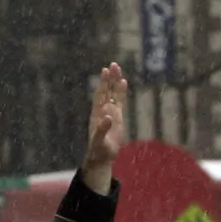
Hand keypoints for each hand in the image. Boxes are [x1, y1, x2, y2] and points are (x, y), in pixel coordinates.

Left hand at [83, 63, 127, 193]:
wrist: (102, 157)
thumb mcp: (99, 141)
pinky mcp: (118, 117)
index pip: (100, 95)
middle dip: (109, 78)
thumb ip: (102, 129)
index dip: (103, 83)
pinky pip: (120, 101)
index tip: (105, 71)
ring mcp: (110, 112)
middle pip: (107, 91)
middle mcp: (103, 110)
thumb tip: (107, 118)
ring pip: (113, 94)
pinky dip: (121, 92)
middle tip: (113, 64)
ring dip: (115, 82)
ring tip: (118, 68)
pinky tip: (123, 82)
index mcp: (97, 114)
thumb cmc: (98, 150)